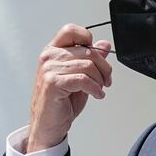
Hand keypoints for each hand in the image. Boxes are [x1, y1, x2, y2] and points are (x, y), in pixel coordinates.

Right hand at [27, 24, 112, 152]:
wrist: (48, 125)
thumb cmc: (60, 102)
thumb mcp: (79, 76)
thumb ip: (90, 59)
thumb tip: (104, 45)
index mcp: (53, 51)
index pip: (71, 30)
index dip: (88, 39)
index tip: (97, 56)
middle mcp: (49, 57)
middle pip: (87, 50)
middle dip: (104, 67)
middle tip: (106, 79)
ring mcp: (49, 69)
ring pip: (87, 65)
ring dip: (99, 80)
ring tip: (99, 89)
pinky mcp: (53, 82)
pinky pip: (83, 79)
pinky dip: (95, 88)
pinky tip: (96, 94)